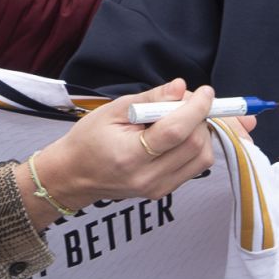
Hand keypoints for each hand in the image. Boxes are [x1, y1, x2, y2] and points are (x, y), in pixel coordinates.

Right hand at [27, 81, 216, 226]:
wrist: (74, 175)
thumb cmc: (89, 139)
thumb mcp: (114, 109)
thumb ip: (151, 98)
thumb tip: (181, 87)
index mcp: (130, 155)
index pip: (175, 131)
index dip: (196, 108)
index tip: (205, 92)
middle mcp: (147, 177)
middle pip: (194, 145)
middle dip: (199, 117)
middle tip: (186, 101)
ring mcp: (157, 188)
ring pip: (202, 159)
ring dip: (200, 133)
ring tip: (181, 118)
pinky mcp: (163, 191)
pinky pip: (194, 168)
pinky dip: (195, 147)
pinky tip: (177, 136)